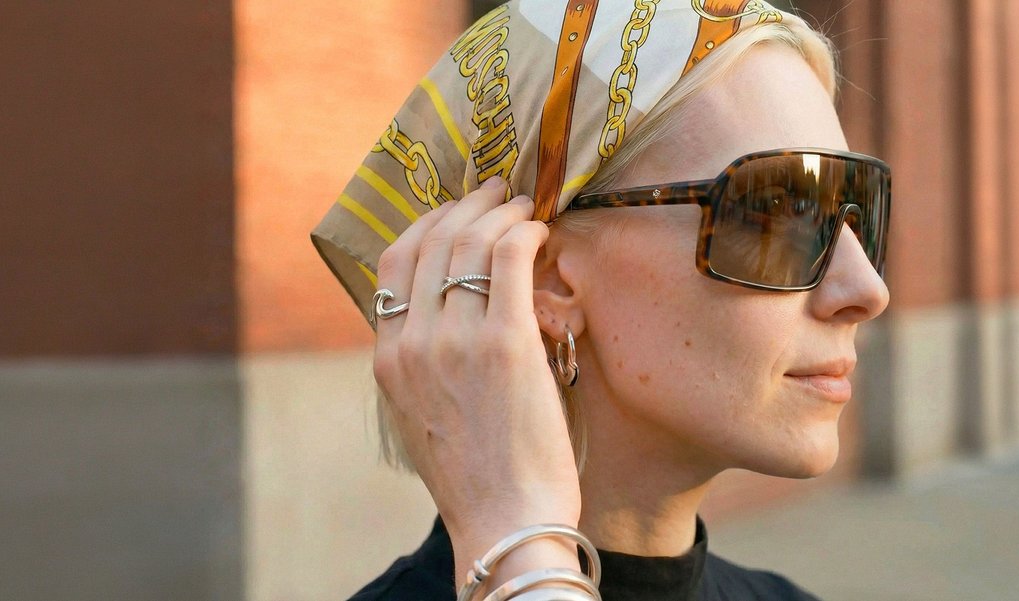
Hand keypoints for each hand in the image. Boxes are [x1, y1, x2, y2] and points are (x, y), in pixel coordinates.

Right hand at [371, 177, 582, 581]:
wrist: (504, 522)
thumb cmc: (478, 477)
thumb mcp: (425, 417)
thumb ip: (426, 365)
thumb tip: (449, 320)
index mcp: (388, 360)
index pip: (394, 263)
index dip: (429, 224)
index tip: (458, 212)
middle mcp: (413, 343)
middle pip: (432, 241)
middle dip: (468, 205)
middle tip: (498, 193)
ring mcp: (456, 341)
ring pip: (471, 242)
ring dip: (501, 212)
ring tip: (526, 206)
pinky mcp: (506, 344)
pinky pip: (510, 259)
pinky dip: (525, 232)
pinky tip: (542, 232)